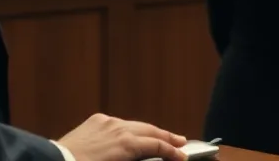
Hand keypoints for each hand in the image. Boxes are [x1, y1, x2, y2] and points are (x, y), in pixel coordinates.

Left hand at [58, 113, 186, 160]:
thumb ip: (137, 160)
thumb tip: (149, 158)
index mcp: (126, 143)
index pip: (157, 146)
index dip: (173, 152)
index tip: (183, 157)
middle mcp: (119, 128)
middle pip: (150, 131)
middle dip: (167, 137)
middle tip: (182, 142)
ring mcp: (107, 122)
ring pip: (136, 124)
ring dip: (150, 131)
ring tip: (161, 136)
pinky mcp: (95, 121)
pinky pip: (119, 123)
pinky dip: (130, 128)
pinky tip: (133, 133)